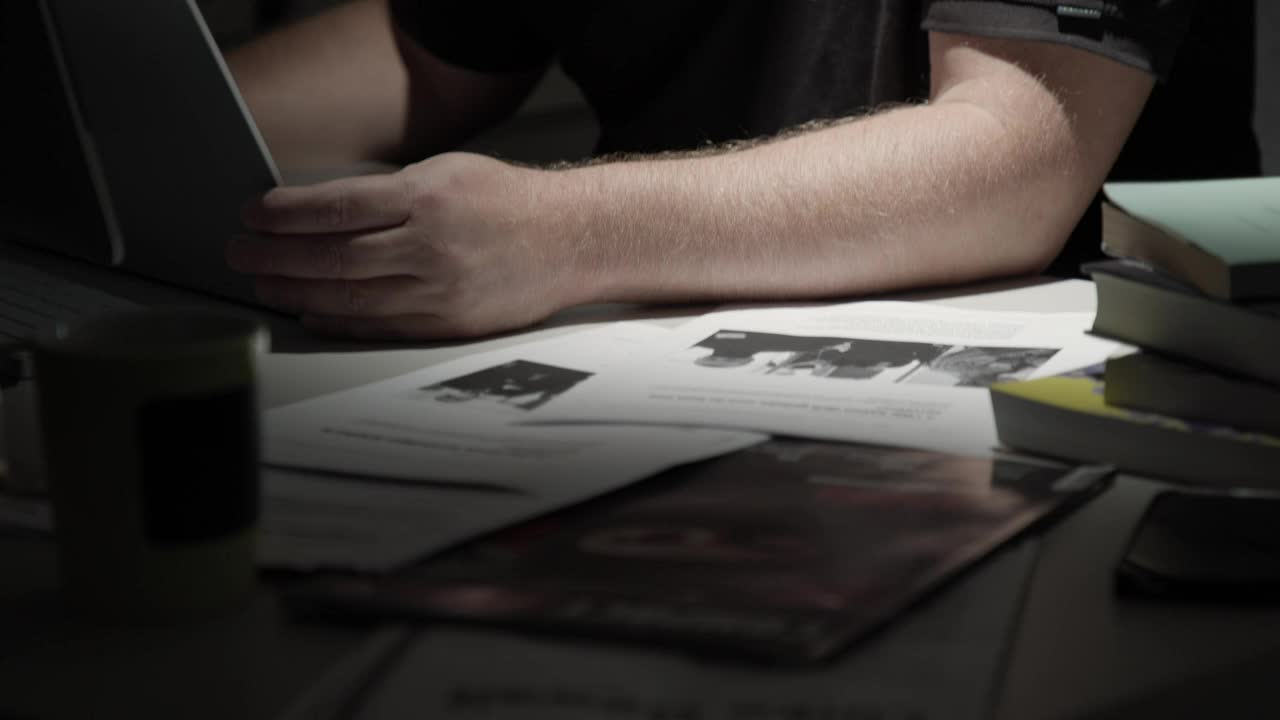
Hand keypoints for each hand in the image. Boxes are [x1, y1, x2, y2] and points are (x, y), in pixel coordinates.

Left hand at [228, 152, 587, 338]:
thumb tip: (318, 213)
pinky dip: (337, 322)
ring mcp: (440, 290)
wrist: (570, 240)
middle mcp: (431, 246)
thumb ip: (387, 194)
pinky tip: (311, 312)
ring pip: (350, 297)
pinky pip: (379, 327)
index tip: (252, 215)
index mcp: (428, 198)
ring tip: (264, 284)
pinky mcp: (449, 324)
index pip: (336, 208)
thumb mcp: (446, 173)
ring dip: (296, 291)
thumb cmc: (506, 202)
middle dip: (275, 256)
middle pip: (333, 257)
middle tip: (239, 254)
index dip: (285, 215)